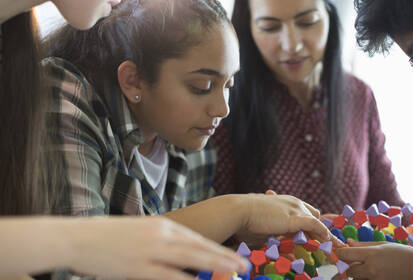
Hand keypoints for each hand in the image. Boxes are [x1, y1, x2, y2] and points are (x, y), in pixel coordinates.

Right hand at [66, 216, 248, 279]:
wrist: (79, 237)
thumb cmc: (109, 236)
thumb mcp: (141, 232)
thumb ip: (162, 240)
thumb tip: (181, 250)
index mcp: (163, 226)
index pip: (198, 238)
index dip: (218, 248)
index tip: (235, 255)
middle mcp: (162, 235)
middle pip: (201, 247)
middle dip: (225, 257)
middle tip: (244, 266)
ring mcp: (151, 250)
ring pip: (191, 259)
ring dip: (215, 266)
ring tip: (234, 272)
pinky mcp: (138, 267)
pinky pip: (169, 276)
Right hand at [236, 193, 342, 246]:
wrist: (239, 210)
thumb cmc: (245, 217)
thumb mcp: (263, 223)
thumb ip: (273, 231)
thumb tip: (275, 241)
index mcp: (285, 201)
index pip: (305, 211)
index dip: (311, 224)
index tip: (319, 235)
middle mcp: (294, 202)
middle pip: (314, 215)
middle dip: (320, 230)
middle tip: (329, 244)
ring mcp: (295, 208)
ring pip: (317, 222)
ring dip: (326, 235)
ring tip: (335, 248)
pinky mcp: (294, 217)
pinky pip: (315, 225)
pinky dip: (323, 233)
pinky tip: (328, 243)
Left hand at [335, 240, 412, 279]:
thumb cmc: (404, 254)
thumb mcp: (383, 245)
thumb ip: (363, 245)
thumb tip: (347, 242)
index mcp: (372, 255)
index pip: (346, 254)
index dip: (340, 253)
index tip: (339, 252)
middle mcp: (372, 270)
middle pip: (349, 270)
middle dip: (349, 266)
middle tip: (354, 261)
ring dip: (358, 274)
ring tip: (368, 267)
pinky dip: (366, 279)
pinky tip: (373, 273)